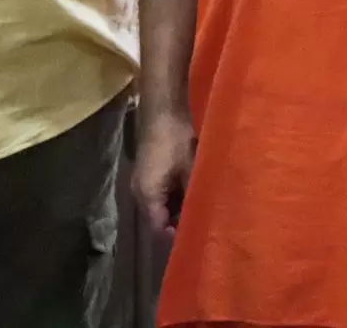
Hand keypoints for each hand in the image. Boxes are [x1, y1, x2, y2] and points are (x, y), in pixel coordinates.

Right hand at [134, 113, 195, 236]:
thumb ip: (193, 195)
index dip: (178, 235)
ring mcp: (144, 181)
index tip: (199, 236)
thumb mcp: (189, 170)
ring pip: (163, 204)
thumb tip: (204, 214)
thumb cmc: (176, 141)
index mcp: (147, 195)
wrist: (164, 110)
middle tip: (205, 223)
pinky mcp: (150, 171)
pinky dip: (177, 194)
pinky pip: (163, 191)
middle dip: (180, 221)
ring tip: (203, 208)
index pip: (159, 228)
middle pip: (159, 217)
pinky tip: (195, 190)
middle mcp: (141, 192)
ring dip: (180, 206)